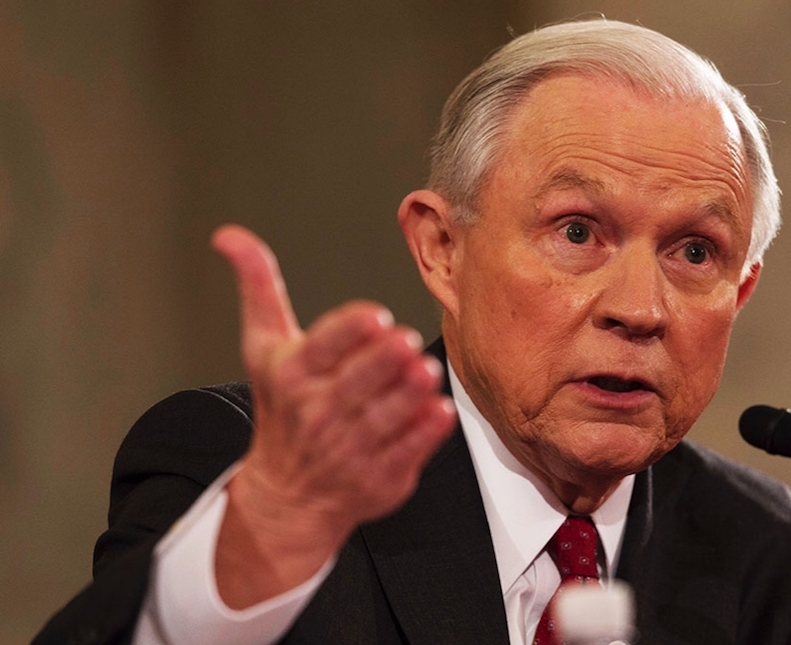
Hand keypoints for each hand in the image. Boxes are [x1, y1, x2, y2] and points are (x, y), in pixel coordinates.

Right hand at [210, 225, 455, 608]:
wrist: (287, 495)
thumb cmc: (282, 408)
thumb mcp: (263, 347)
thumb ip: (258, 288)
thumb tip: (229, 235)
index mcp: (293, 373)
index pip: (322, 347)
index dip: (349, 330)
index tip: (374, 316)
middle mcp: (318, 411)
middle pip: (356, 382)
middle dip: (382, 361)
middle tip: (406, 342)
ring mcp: (348, 448)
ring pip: (383, 417)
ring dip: (407, 394)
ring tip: (427, 372)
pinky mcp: (378, 477)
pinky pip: (404, 453)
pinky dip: (423, 435)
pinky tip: (440, 411)